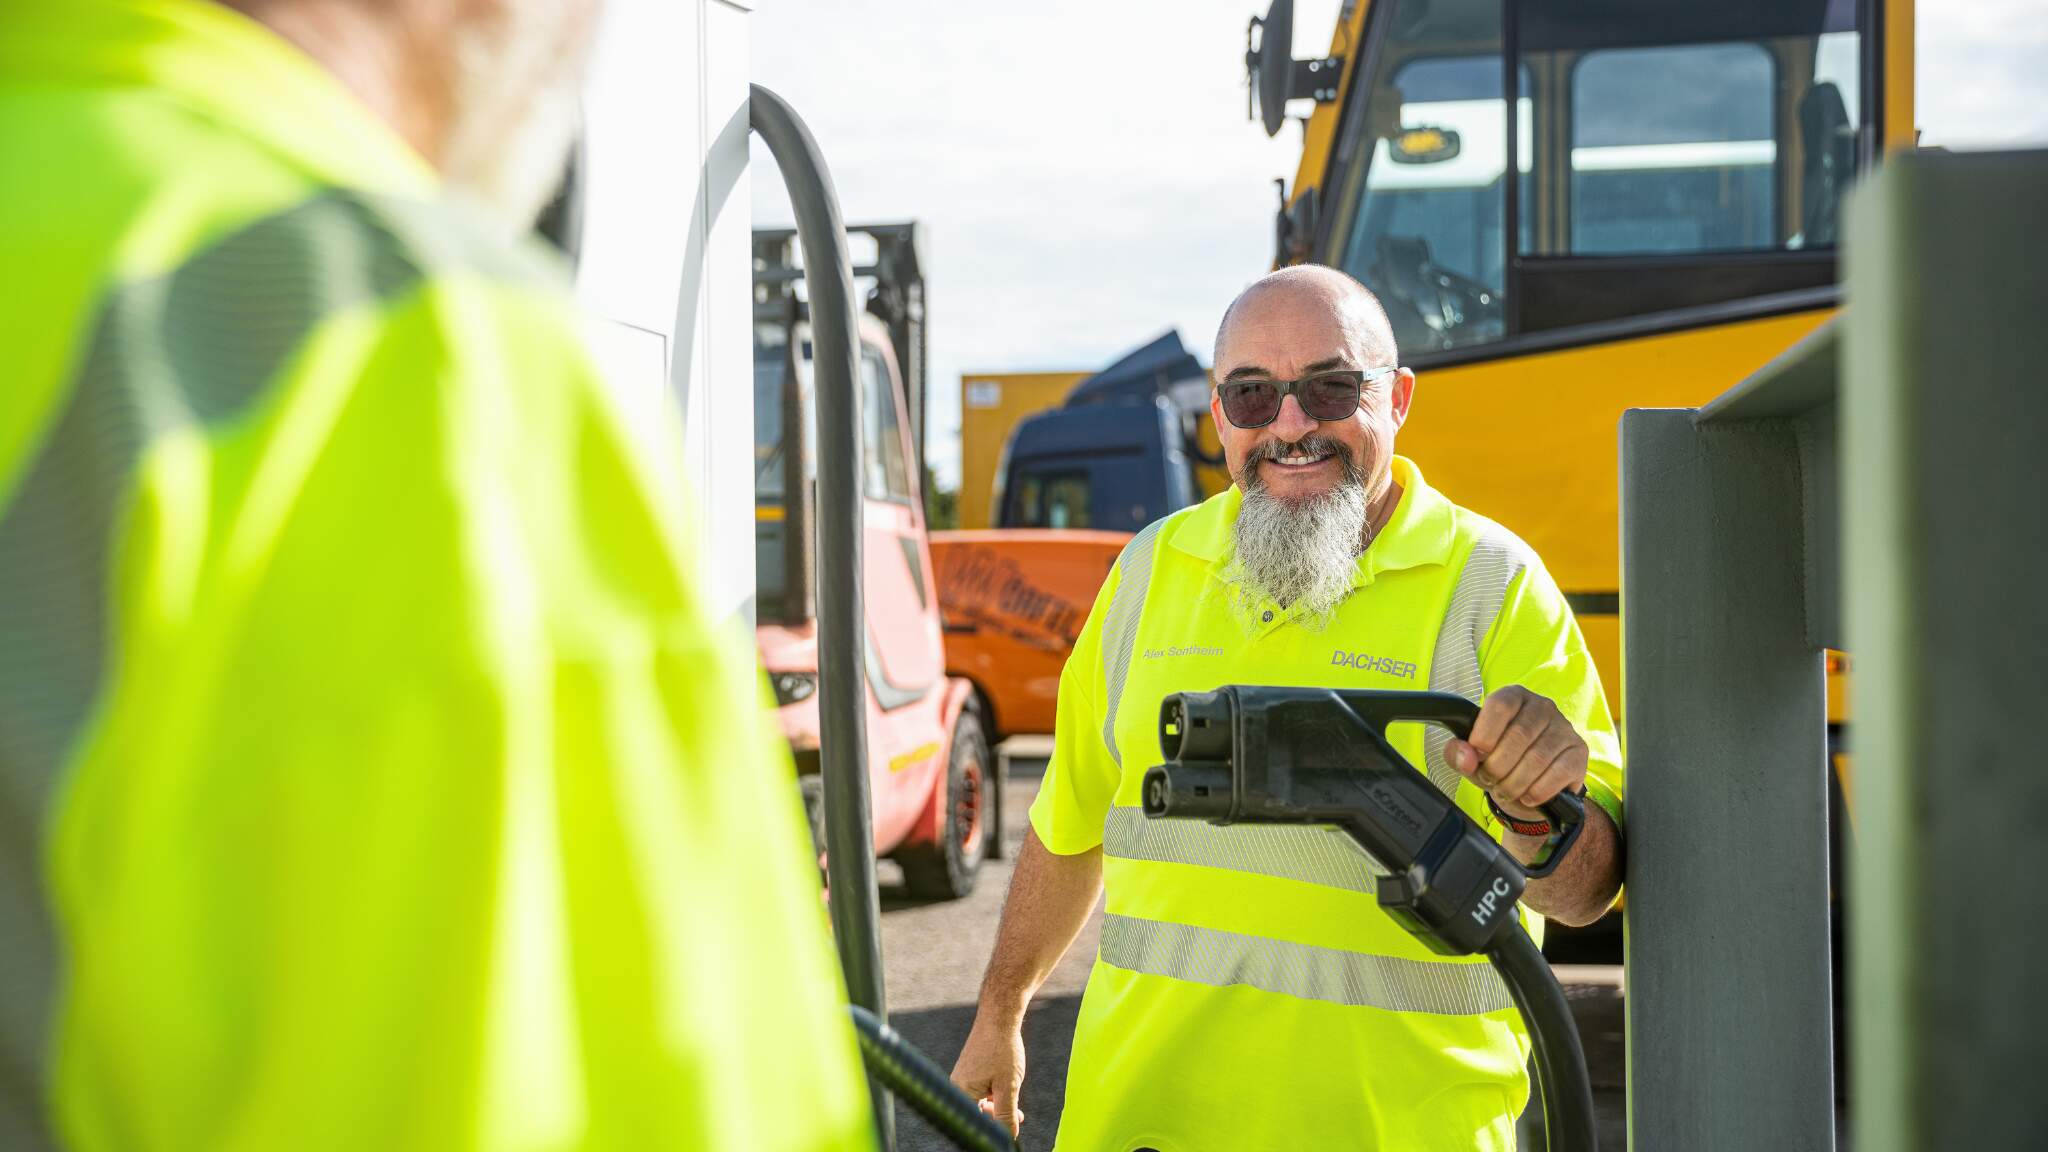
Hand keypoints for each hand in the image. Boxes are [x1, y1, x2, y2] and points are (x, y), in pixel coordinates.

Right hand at [950, 1008, 1026, 1136]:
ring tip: (1014, 1094)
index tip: (1007, 1129)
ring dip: (999, 1104)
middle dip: (999, 1117)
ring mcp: (963, 1078)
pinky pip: (981, 1090)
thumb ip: (1007, 1114)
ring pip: (981, 1102)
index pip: (975, 1122)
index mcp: (962, 1092)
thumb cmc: (1002, 1049)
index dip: (992, 1128)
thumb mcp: (1008, 1086)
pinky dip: (996, 1092)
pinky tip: (1007, 1082)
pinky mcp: (970, 1071)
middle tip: (1019, 1116)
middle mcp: (957, 1086)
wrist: (999, 1017)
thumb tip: (1009, 1137)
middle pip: (977, 1114)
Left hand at [1445, 685, 1586, 822]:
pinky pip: (1559, 772)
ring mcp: (1564, 728)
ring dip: (1515, 782)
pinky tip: (1528, 796)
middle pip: (1519, 735)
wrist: (1531, 788)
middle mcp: (1542, 706)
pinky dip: (1538, 791)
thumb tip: (1464, 755)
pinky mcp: (1579, 751)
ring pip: (1538, 758)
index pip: (1500, 705)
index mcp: (1513, 697)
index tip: (1477, 754)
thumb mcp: (1472, 759)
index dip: (1485, 734)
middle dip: (1498, 766)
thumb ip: (1458, 754)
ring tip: (1506, 790)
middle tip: (1490, 779)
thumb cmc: (1500, 763)